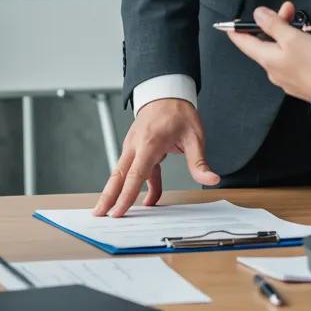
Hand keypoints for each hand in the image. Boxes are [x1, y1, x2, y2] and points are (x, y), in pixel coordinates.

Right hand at [92, 99, 218, 217]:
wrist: (166, 93)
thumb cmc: (180, 113)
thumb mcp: (195, 136)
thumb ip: (199, 162)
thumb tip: (211, 179)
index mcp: (150, 142)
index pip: (136, 173)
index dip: (126, 195)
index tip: (117, 211)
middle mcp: (136, 145)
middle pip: (119, 175)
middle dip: (108, 197)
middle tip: (98, 216)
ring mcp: (132, 146)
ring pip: (120, 173)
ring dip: (113, 193)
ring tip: (106, 213)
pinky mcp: (134, 148)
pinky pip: (134, 170)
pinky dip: (135, 184)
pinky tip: (148, 199)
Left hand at [225, 1, 310, 101]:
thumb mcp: (292, 37)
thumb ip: (274, 24)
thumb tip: (258, 14)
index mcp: (266, 58)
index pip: (244, 42)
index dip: (236, 31)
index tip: (229, 25)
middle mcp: (272, 69)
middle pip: (264, 42)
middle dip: (273, 24)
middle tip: (286, 10)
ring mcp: (284, 76)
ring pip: (279, 50)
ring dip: (286, 34)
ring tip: (301, 24)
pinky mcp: (297, 80)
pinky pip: (290, 59)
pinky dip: (294, 46)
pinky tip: (306, 41)